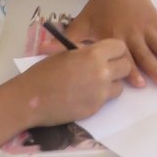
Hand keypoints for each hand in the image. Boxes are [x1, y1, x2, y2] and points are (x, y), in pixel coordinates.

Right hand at [14, 41, 132, 125]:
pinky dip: (99, 97)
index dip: (115, 50)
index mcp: (94, 54)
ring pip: (120, 86)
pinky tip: (84, 95)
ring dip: (111, 84)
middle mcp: (102, 73)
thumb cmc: (43, 72)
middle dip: (118, 67)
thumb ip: (84, 51)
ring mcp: (101, 93)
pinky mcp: (96, 108)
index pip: (120, 47)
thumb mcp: (64, 53)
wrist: (30, 99)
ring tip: (93, 84)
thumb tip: (95, 50)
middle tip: (105, 69)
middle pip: (126, 67)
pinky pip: (106, 100)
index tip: (108, 54)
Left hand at [70, 0, 156, 89]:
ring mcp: (147, 27)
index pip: (124, 56)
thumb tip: (43, 53)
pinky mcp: (156, 21)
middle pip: (146, 54)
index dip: (133, 70)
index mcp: (114, 36)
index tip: (140, 85)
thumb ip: (65, 41)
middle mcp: (132, 33)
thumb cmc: (99, 5)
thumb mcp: (81, 22)